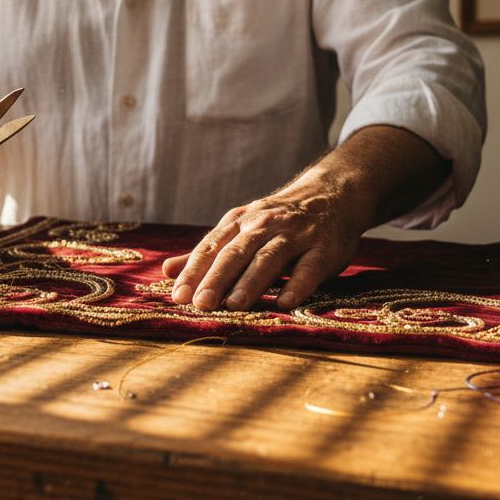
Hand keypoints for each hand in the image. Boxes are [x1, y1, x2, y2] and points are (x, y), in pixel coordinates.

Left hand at [161, 182, 364, 311]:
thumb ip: (207, 253)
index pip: (212, 248)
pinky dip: (298, 284)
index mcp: (240, 223)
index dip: (194, 272)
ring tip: (235, 305)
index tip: (178, 297)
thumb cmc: (278, 221)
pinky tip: (285, 302)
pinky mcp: (323, 248)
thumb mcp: (241, 229)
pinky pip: (309, 268)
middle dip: (216, 279)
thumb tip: (167, 271)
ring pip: (269, 258)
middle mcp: (264, 226)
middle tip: (200, 304)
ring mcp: (295, 236)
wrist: (331, 195)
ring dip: (251, 282)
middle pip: (236, 253)